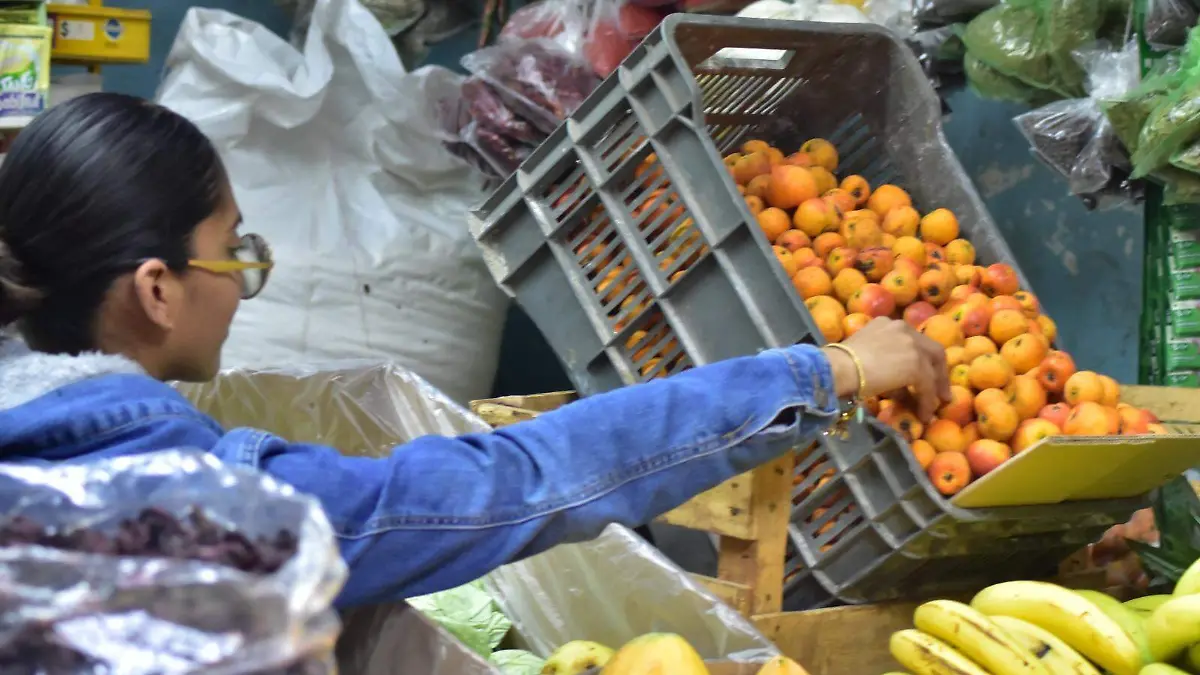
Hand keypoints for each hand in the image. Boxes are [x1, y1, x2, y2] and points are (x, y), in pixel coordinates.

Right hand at [821, 317, 950, 421]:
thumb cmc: (840, 362)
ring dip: (933, 390)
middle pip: (932, 350)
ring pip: (931, 369)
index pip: (913, 340)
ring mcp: (912, 345)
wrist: (839, 367)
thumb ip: (882, 363)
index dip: (921, 358)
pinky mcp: (916, 364)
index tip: (923, 374)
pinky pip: (927, 386)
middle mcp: (903, 328)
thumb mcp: (863, 355)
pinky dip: (927, 401)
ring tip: (932, 407)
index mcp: (887, 323)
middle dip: (938, 372)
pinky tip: (923, 414)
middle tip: (939, 391)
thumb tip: (898, 388)